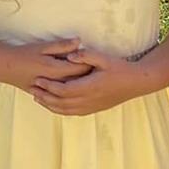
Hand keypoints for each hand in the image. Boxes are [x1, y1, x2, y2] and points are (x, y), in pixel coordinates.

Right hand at [0, 37, 90, 93]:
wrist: (5, 67)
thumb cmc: (24, 54)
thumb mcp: (42, 47)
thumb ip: (61, 45)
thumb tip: (79, 41)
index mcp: (54, 69)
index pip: (79, 68)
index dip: (90, 64)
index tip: (99, 60)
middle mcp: (53, 83)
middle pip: (77, 82)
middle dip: (88, 76)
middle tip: (99, 70)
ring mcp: (50, 92)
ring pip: (71, 92)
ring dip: (81, 86)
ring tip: (91, 80)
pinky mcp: (46, 96)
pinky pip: (62, 99)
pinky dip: (71, 95)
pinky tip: (76, 91)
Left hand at [32, 47, 146, 115]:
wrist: (136, 83)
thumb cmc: (120, 68)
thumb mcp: (103, 58)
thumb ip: (85, 56)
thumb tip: (69, 55)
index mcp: (90, 87)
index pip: (63, 90)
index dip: (49, 86)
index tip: (37, 80)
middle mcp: (89, 100)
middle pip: (61, 102)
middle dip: (45, 97)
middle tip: (32, 89)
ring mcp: (91, 106)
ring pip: (66, 110)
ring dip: (50, 105)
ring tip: (38, 98)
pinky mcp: (94, 109)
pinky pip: (73, 113)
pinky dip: (60, 110)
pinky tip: (54, 105)